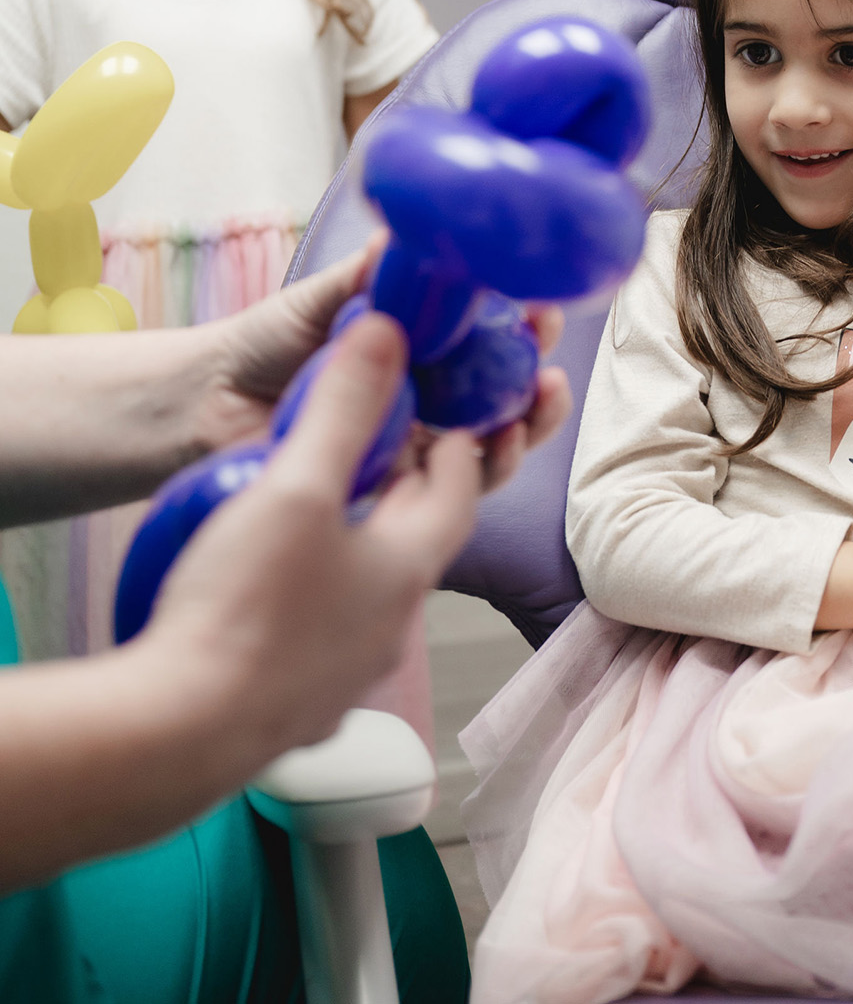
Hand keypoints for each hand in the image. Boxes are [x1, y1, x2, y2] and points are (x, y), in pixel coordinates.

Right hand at [140, 310, 560, 763]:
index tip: (448, 413)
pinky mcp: (298, 706)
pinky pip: (319, 640)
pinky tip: (274, 588)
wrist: (178, 732)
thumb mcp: (296, 486)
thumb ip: (345, 408)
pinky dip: (314, 601)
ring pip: (369, 594)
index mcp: (410, 568)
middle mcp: (392, 627)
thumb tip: (388, 332)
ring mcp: (346, 674)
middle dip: (406, 492)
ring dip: (358, 549)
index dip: (460, 445)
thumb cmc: (246, 606)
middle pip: (416, 541)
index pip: (462, 490)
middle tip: (383, 449)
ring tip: (323, 512)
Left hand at [195, 237, 570, 479]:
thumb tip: (404, 234)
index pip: (493, 340)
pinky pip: (448, 486)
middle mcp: (429, 398)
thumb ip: (371, 276)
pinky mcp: (392, 488)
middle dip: (541, 387)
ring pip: (489, 446)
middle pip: (506, 398)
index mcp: (422, 347)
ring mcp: (413, 446)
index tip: (542, 308)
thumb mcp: (325, 300)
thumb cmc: (264, 345)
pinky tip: (486, 446)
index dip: (526, 329)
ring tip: (529, 411)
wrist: (205, 402)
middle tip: (548, 368)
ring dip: (524, 430)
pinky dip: (479, 468)